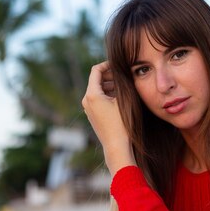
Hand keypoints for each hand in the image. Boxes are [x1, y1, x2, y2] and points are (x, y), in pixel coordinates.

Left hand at [82, 61, 135, 175]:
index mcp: (91, 94)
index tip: (118, 65)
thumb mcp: (124, 99)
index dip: (107, 65)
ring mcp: (88, 109)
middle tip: (123, 75)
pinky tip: (119, 98)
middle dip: (109, 75)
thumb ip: (120, 82)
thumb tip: (121, 70)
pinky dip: (107, 94)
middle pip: (96, 80)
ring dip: (109, 85)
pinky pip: (98, 99)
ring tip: (123, 86)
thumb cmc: (122, 123)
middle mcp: (86, 100)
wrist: (116, 146)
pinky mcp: (92, 115)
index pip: (96, 70)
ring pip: (97, 90)